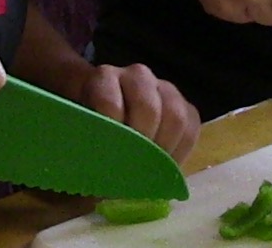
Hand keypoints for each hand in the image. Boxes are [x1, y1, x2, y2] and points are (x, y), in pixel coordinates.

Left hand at [62, 61, 200, 162]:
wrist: (105, 107)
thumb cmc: (89, 125)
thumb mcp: (79, 134)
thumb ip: (85, 155)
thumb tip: (100, 194)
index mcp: (104, 79)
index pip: (110, 102)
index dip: (111, 132)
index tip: (107, 161)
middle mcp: (136, 76)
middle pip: (148, 108)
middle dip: (142, 144)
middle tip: (133, 171)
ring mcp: (165, 88)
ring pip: (175, 115)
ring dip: (164, 149)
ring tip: (151, 172)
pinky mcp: (185, 105)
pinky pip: (192, 127)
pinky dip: (182, 151)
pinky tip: (167, 168)